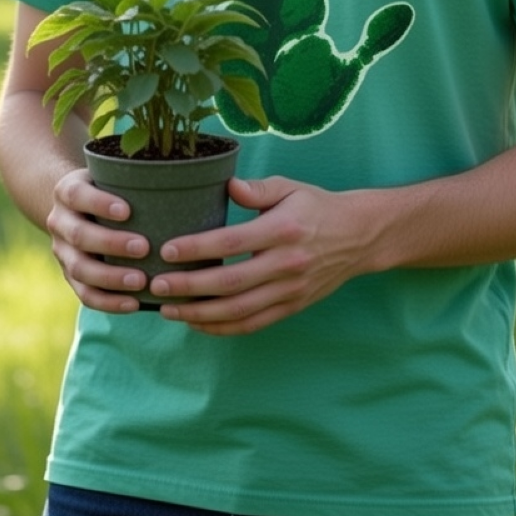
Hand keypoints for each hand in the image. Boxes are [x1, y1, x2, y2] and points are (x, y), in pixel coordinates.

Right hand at [46, 168, 150, 313]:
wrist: (75, 206)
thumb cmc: (107, 187)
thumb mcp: (109, 174)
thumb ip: (132, 177)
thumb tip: (181, 176)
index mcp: (67, 191)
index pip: (78, 195)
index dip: (100, 204)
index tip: (128, 211)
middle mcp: (59, 221)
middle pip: (79, 235)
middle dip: (111, 243)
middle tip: (144, 248)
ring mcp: (62, 251)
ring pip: (80, 269)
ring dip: (111, 277)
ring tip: (141, 281)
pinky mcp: (69, 275)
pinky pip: (85, 294)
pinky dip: (108, 302)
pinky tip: (134, 304)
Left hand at [147, 176, 375, 334]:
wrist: (359, 236)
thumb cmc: (317, 207)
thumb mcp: (290, 187)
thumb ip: (258, 189)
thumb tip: (228, 186)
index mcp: (282, 230)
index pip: (231, 243)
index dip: (196, 249)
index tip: (167, 251)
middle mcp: (286, 264)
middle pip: (229, 283)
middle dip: (188, 287)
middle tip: (157, 285)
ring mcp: (290, 290)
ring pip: (238, 311)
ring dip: (199, 314)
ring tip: (168, 309)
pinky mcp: (292, 307)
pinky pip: (253, 324)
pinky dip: (222, 329)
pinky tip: (198, 323)